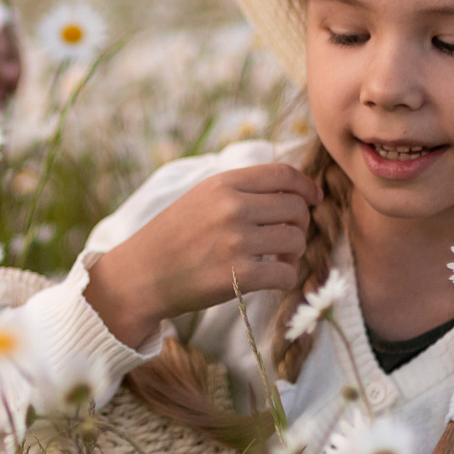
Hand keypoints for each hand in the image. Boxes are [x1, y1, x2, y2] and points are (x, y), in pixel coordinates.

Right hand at [84, 164, 319, 348]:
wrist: (140, 276)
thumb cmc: (172, 238)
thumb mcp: (200, 198)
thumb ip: (241, 190)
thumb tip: (293, 192)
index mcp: (223, 183)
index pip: (283, 174)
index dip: (305, 186)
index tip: (313, 198)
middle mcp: (232, 207)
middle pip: (296, 207)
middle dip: (299, 224)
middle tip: (285, 239)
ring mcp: (237, 241)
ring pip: (296, 240)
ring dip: (292, 253)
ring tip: (275, 259)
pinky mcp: (240, 275)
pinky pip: (286, 274)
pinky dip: (285, 278)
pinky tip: (269, 279)